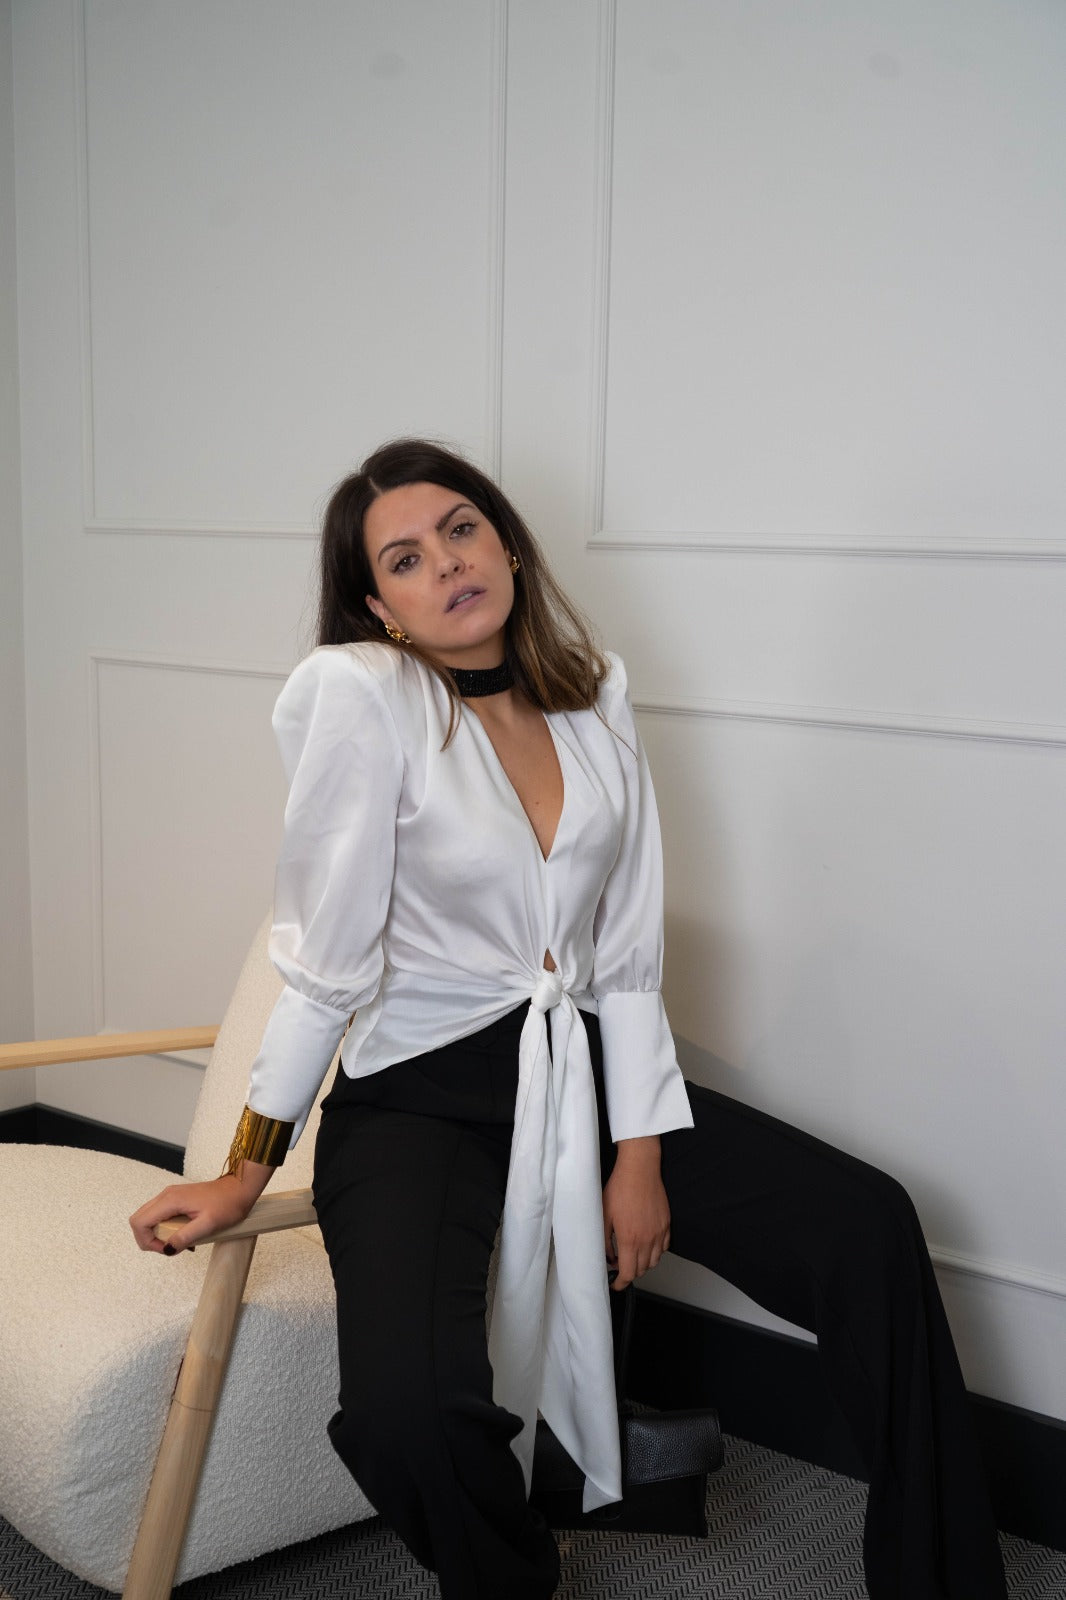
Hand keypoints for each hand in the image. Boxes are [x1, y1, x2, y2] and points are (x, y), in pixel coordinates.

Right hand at [129, 1164, 271, 1255]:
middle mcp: (166, 1195)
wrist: (240, 1188)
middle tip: (169, 1247)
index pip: (139, 1222)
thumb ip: (185, 1237)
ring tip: (178, 1241)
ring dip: (157, 1233)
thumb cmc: (228, 1205)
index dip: (146, 1241)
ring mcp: (170, 1195)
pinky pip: (160, 1214)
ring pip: (148, 1217)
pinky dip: (164, 1227)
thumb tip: (167, 1249)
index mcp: (170, 1200)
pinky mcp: (176, 1198)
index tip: (166, 1248)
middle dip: (148, 1238)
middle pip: (139, 1219)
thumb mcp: (208, 1225)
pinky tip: (182, 1233)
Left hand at [602, 1136, 669, 1291]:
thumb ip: (604, 1240)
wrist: (639, 1170)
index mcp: (630, 1239)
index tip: (615, 1283)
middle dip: (629, 1272)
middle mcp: (648, 1239)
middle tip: (619, 1265)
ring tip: (632, 1254)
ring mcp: (659, 1232)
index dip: (620, 1283)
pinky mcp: (667, 1224)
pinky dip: (656, 1251)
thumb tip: (607, 1256)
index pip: (628, 1273)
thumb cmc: (620, 1188)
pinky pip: (664, 1247)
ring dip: (643, 1263)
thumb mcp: (604, 1216)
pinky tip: (646, 1243)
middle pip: (642, 1270)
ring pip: (654, 1261)